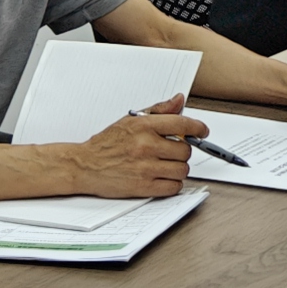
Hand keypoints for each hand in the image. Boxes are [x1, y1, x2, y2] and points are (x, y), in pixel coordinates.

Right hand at [64, 103, 202, 196]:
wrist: (85, 165)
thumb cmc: (107, 144)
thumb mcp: (130, 120)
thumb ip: (158, 110)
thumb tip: (179, 100)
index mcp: (143, 126)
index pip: (183, 124)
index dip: (198, 128)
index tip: (202, 131)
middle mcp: (145, 146)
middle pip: (185, 150)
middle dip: (182, 151)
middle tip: (172, 151)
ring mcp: (145, 168)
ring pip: (182, 170)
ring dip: (178, 169)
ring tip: (165, 165)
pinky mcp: (143, 187)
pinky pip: (173, 187)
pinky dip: (172, 184)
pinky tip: (162, 178)